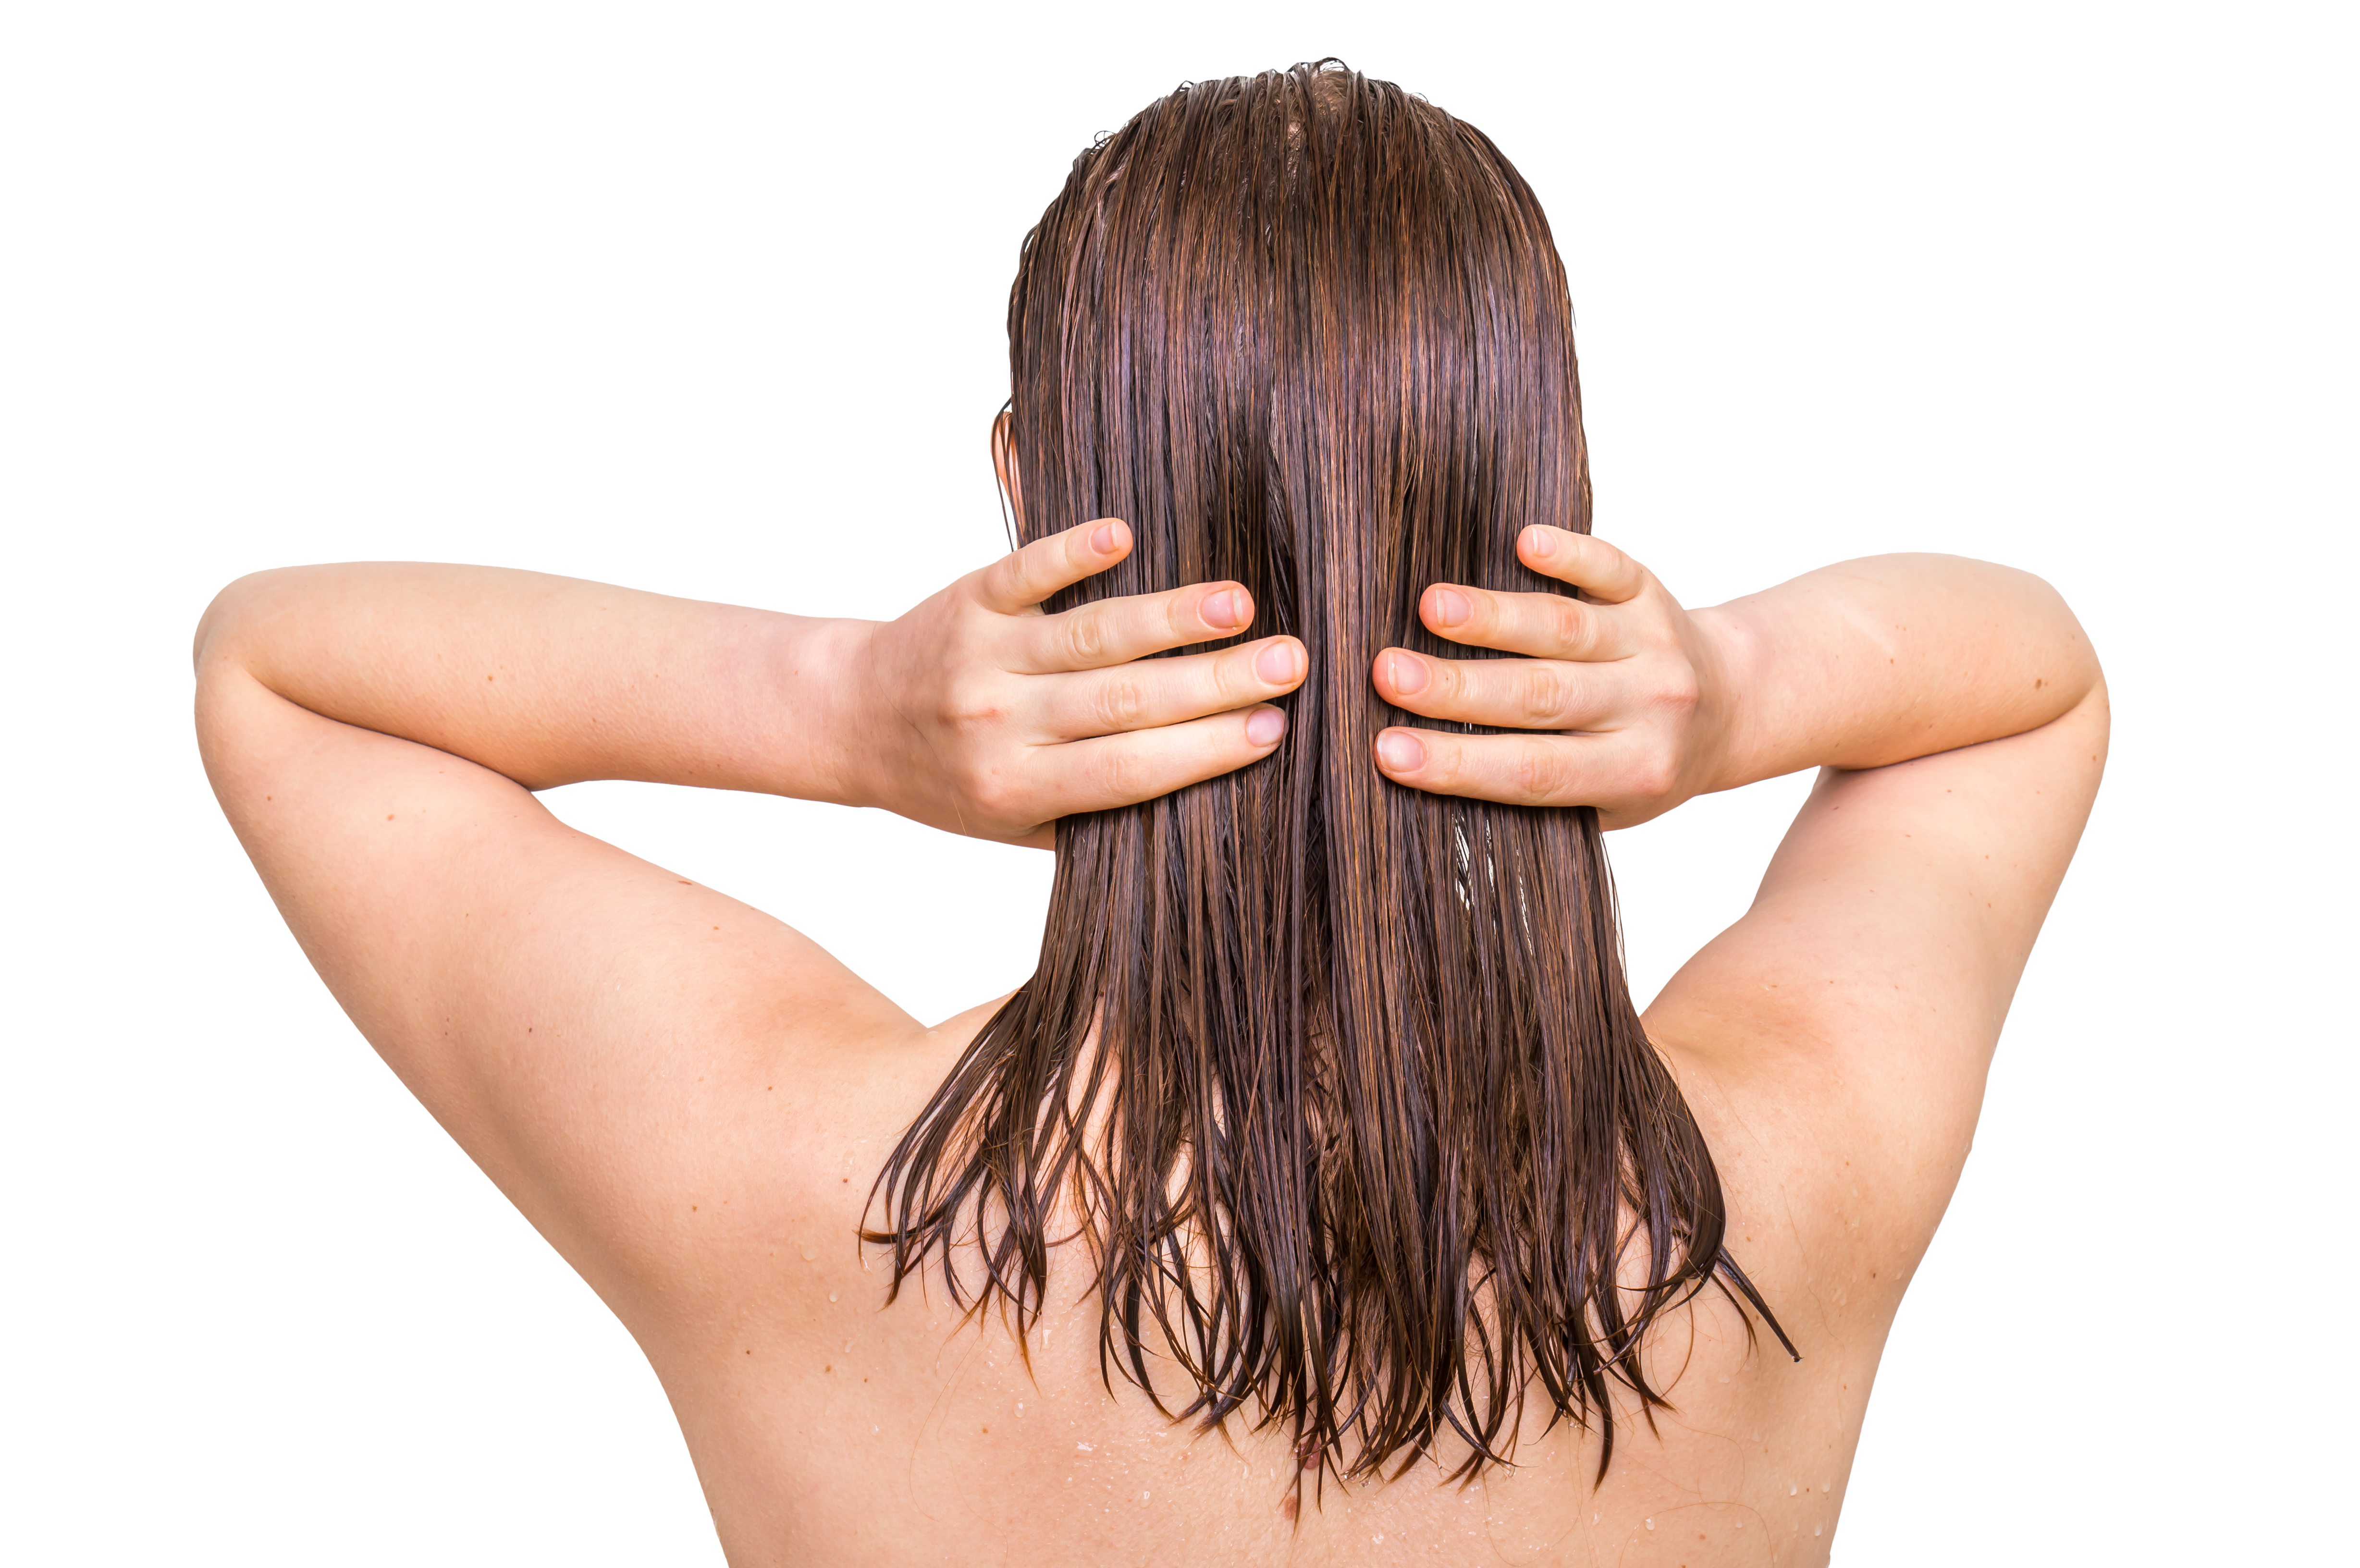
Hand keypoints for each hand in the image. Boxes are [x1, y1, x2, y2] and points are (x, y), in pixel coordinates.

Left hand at [858, 518, 1305, 845]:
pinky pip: (1024, 573)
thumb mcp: (1015, 823)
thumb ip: (1096, 812)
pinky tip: (1123, 535)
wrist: (852, 721)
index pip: (1128, 771)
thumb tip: (1212, 787)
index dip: (1205, 751)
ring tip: (1241, 605)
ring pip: (1090, 635)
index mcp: (1016, 789)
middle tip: (1292, 663)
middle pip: (1124, 702)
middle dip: (1215, 683)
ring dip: (1170, 617)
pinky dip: (1070, 553)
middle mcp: (998, 724)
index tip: (1275, 729)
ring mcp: (982, 657)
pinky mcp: (968, 600)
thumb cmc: (953, 779)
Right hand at [1368, 527, 1731, 828]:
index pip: (1533, 772)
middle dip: (1458, 688)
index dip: (1458, 763)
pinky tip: (1524, 540)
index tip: (1387, 751)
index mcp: (1630, 772)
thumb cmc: (1641, 763)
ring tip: (1430, 606)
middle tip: (1387, 675)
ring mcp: (1651, 644)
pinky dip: (1570, 554)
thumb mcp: (1603, 805)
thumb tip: (1421, 772)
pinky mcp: (1650, 591)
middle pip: (1542, 697)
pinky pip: (1610, 568)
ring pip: (1566, 630)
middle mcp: (1648, 707)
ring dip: (1495, 617)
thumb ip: (1534, 794)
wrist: (1730, 707)